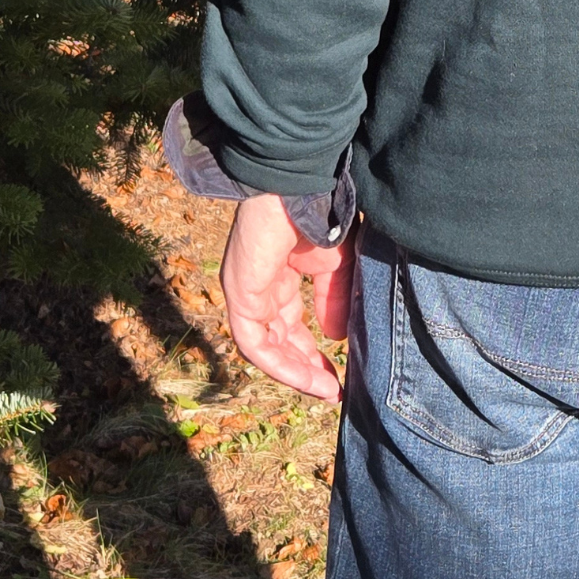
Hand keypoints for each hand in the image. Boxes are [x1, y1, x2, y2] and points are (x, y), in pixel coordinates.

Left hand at [219, 193, 352, 402]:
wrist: (302, 189)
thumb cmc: (321, 216)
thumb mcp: (336, 266)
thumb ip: (334, 301)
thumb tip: (335, 337)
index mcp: (281, 275)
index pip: (291, 323)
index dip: (312, 350)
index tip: (339, 372)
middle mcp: (259, 288)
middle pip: (277, 339)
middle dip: (305, 366)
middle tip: (333, 388)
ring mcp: (246, 293)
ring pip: (264, 347)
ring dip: (294, 372)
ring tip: (325, 389)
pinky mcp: (240, 296)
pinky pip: (254, 344)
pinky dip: (280, 365)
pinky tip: (307, 378)